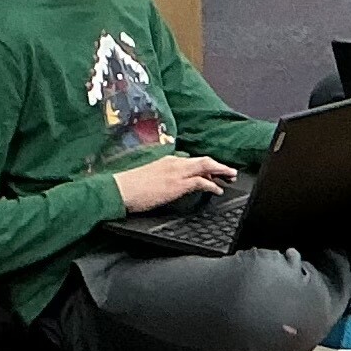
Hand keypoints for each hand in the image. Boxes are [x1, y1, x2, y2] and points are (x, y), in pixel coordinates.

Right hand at [113, 155, 237, 213]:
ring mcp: (176, 173)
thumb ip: (162, 177)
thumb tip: (169, 184)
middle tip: (231, 172)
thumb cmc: (129, 186)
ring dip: (221, 171)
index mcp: (166, 161)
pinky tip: (218, 189)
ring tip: (231, 177)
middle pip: (203, 161)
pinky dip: (212, 184)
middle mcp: (173, 163)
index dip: (207, 165)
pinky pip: (200, 181)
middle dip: (219, 165)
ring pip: (205, 166)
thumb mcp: (149, 177)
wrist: (119, 189)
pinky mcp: (176, 184)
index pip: (192, 161)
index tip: (215, 171)